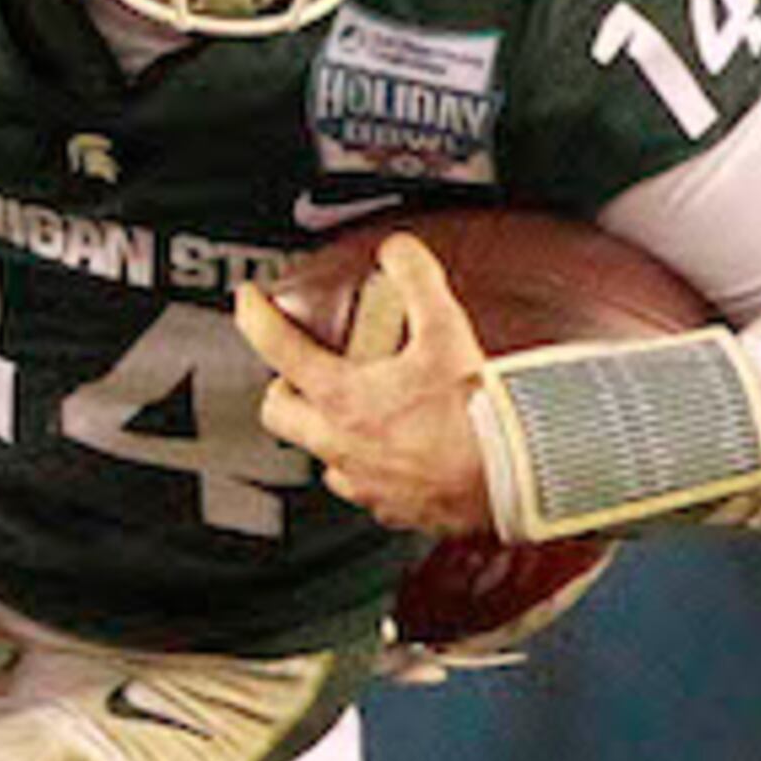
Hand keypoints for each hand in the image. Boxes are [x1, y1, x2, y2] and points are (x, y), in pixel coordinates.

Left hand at [233, 234, 494, 536]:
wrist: (512, 475)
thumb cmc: (474, 414)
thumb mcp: (446, 333)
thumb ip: (418, 283)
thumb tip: (398, 252)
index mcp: (342, 397)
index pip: (276, 348)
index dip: (254, 317)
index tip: (248, 302)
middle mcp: (339, 443)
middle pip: (278, 414)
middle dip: (282, 389)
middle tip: (299, 373)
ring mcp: (360, 481)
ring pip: (319, 455)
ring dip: (327, 433)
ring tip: (355, 415)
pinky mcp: (388, 508)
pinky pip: (363, 489)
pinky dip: (370, 469)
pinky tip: (396, 455)